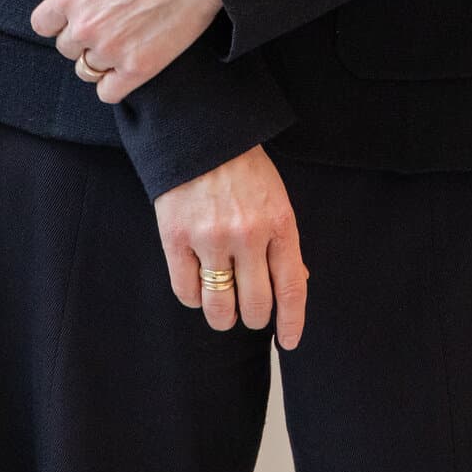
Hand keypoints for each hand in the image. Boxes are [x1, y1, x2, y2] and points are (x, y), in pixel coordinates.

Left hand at [15, 0, 222, 102]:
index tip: (84, 8)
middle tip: (113, 17)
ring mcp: (111, 50)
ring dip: (100, 58)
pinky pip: (108, 92)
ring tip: (124, 37)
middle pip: (66, 47)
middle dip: (85, 35)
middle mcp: (85, 27)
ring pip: (86, 70)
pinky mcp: (137, 68)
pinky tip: (130, 61)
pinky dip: (115, 82)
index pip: (42, 24)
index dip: (62, 17)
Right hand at [155, 144, 307, 350]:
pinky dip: (194, 296)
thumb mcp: (276, 198)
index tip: (289, 341)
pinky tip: (198, 282)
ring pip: (219, 308)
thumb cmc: (244, 167)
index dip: (292, 323)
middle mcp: (247, 234)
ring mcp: (210, 238)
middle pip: (254, 307)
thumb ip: (284, 242)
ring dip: (223, 315)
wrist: (201, 130)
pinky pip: (187, 292)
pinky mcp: (176, 237)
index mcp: (279, 223)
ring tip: (223, 305)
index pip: (291, 289)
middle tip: (248, 308)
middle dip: (253, 316)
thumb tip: (295, 284)